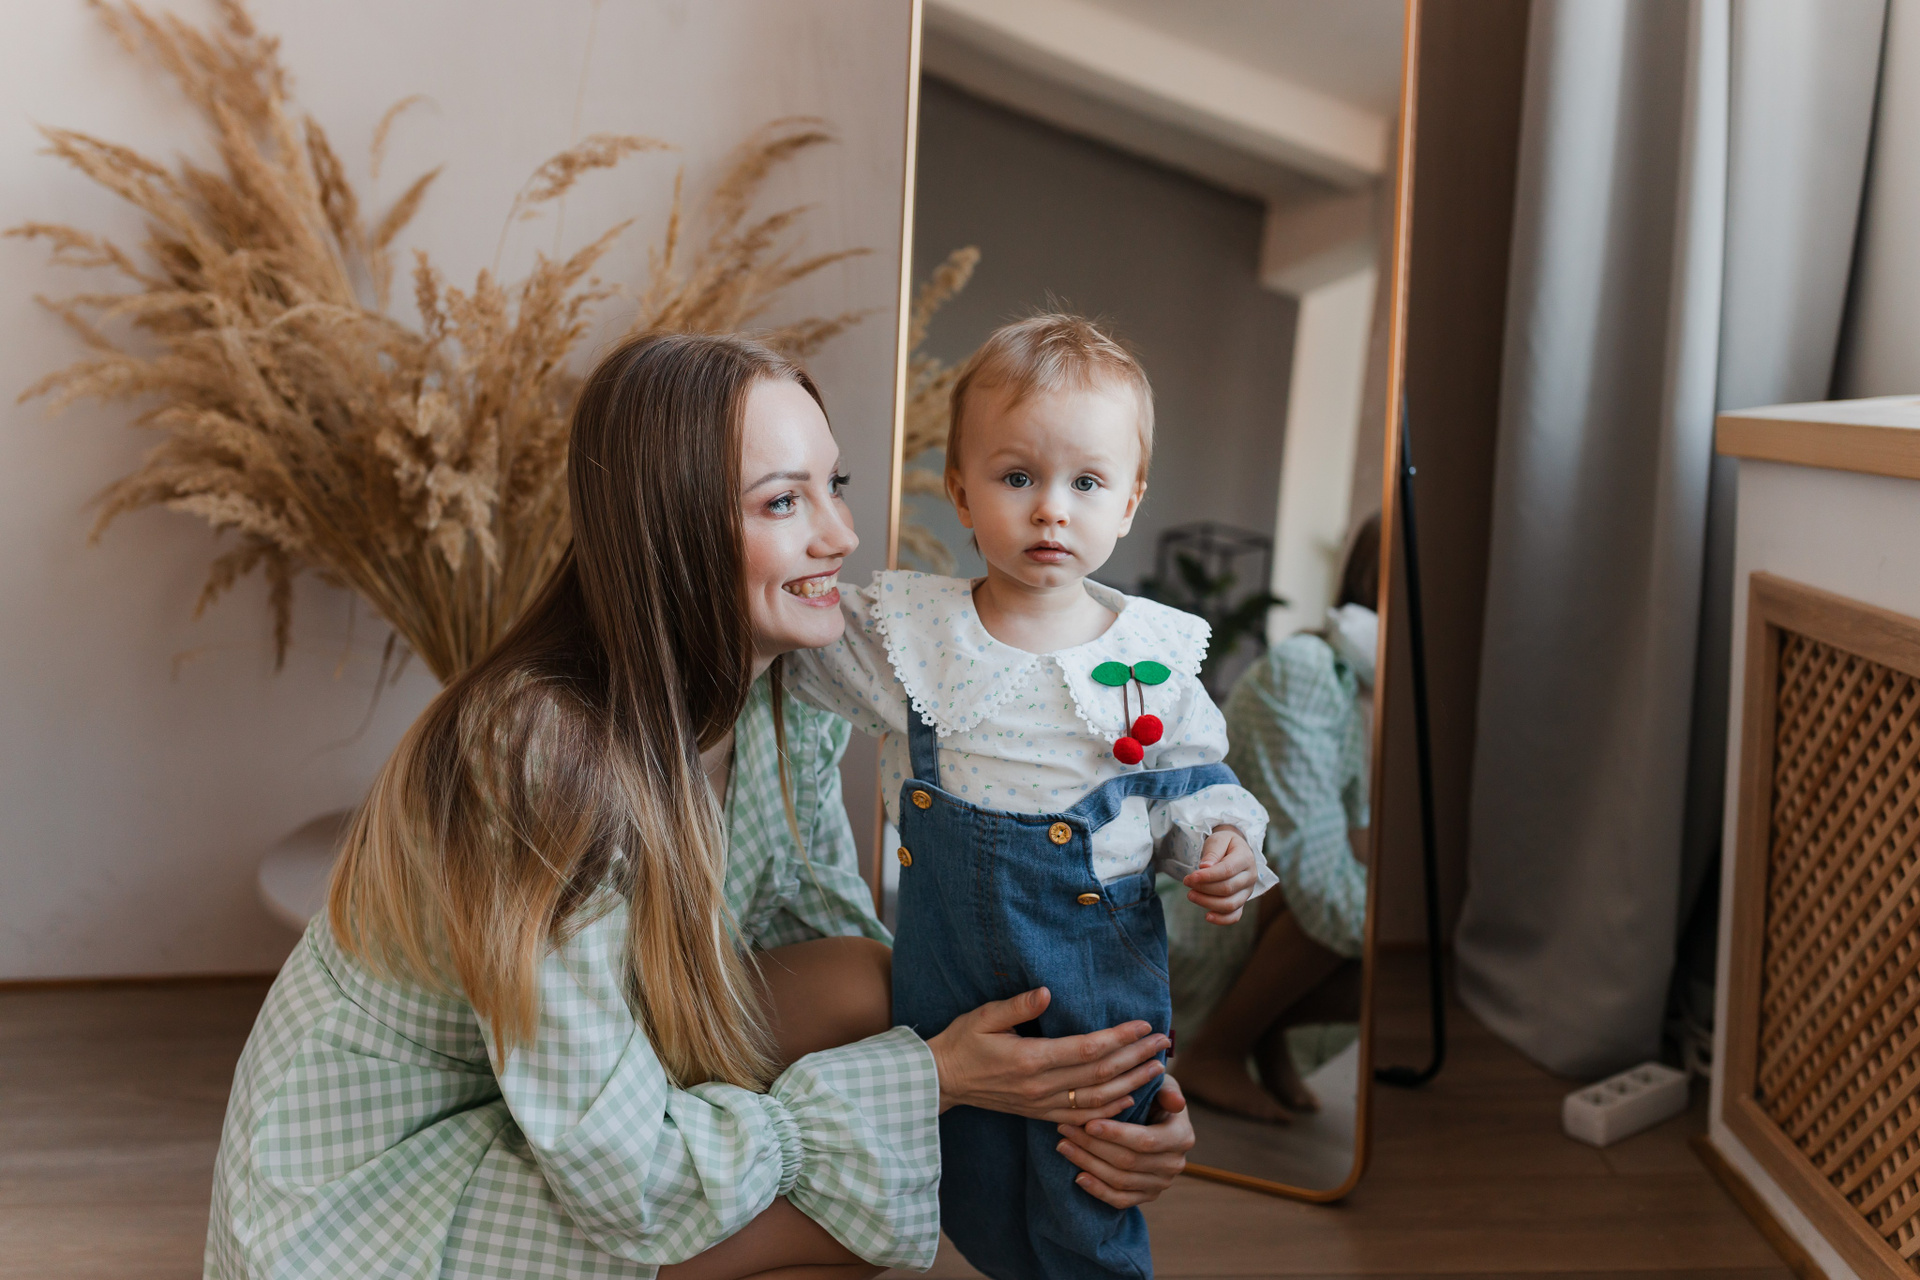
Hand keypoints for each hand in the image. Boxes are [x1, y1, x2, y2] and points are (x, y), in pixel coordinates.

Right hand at [927, 987, 1170, 1124]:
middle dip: (1136, 1057)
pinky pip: (1082, 1116)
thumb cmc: (962, 1042)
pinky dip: (1110, 1109)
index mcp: (1030, 1059)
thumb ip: (1017, 1005)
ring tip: (1157, 1068)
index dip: (1120, 1037)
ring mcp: (1041, 1104)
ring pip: (1098, 1099)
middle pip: (1101, 1073)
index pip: (1087, 1048)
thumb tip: (1047, 992)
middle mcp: (1041, 1086)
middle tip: (1163, 1042)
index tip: (1143, 1024)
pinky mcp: (1039, 1114)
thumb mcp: (983, 1016)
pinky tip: (1129, 1098)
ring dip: (1131, 1083)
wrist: (941, 1082)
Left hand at [1056, 1075, 1193, 1207]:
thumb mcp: (1163, 1085)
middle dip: (1093, 1146)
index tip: (1088, 1124)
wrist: (1155, 1118)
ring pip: (1120, 1180)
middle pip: (1128, 1161)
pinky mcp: (1147, 1196)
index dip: (1116, 1134)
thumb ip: (1167, 1090)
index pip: (1146, 1141)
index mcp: (1181, 1136)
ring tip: (1063, 1145)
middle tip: (1065, 1129)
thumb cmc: (1154, 1095)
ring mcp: (1161, 1184)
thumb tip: (1176, 1103)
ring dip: (1088, 1164)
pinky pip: (1121, 1200)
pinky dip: (1098, 1191)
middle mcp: (1174, 1164)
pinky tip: (1078, 1177)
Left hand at [1184, 825, 1259, 924]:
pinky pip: (1235, 916)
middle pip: (1227, 889)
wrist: (1235, 850)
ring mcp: (1247, 891)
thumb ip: (1212, 852)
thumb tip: (1205, 867)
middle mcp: (1250, 877)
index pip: (1227, 871)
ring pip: (1230, 904)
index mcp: (1246, 858)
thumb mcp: (1218, 840)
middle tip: (1187, 882)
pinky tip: (1207, 916)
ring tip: (1191, 895)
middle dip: (1204, 888)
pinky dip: (1222, 919)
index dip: (1207, 876)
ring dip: (1208, 903)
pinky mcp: (1242, 902)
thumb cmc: (1225, 844)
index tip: (1190, 878)